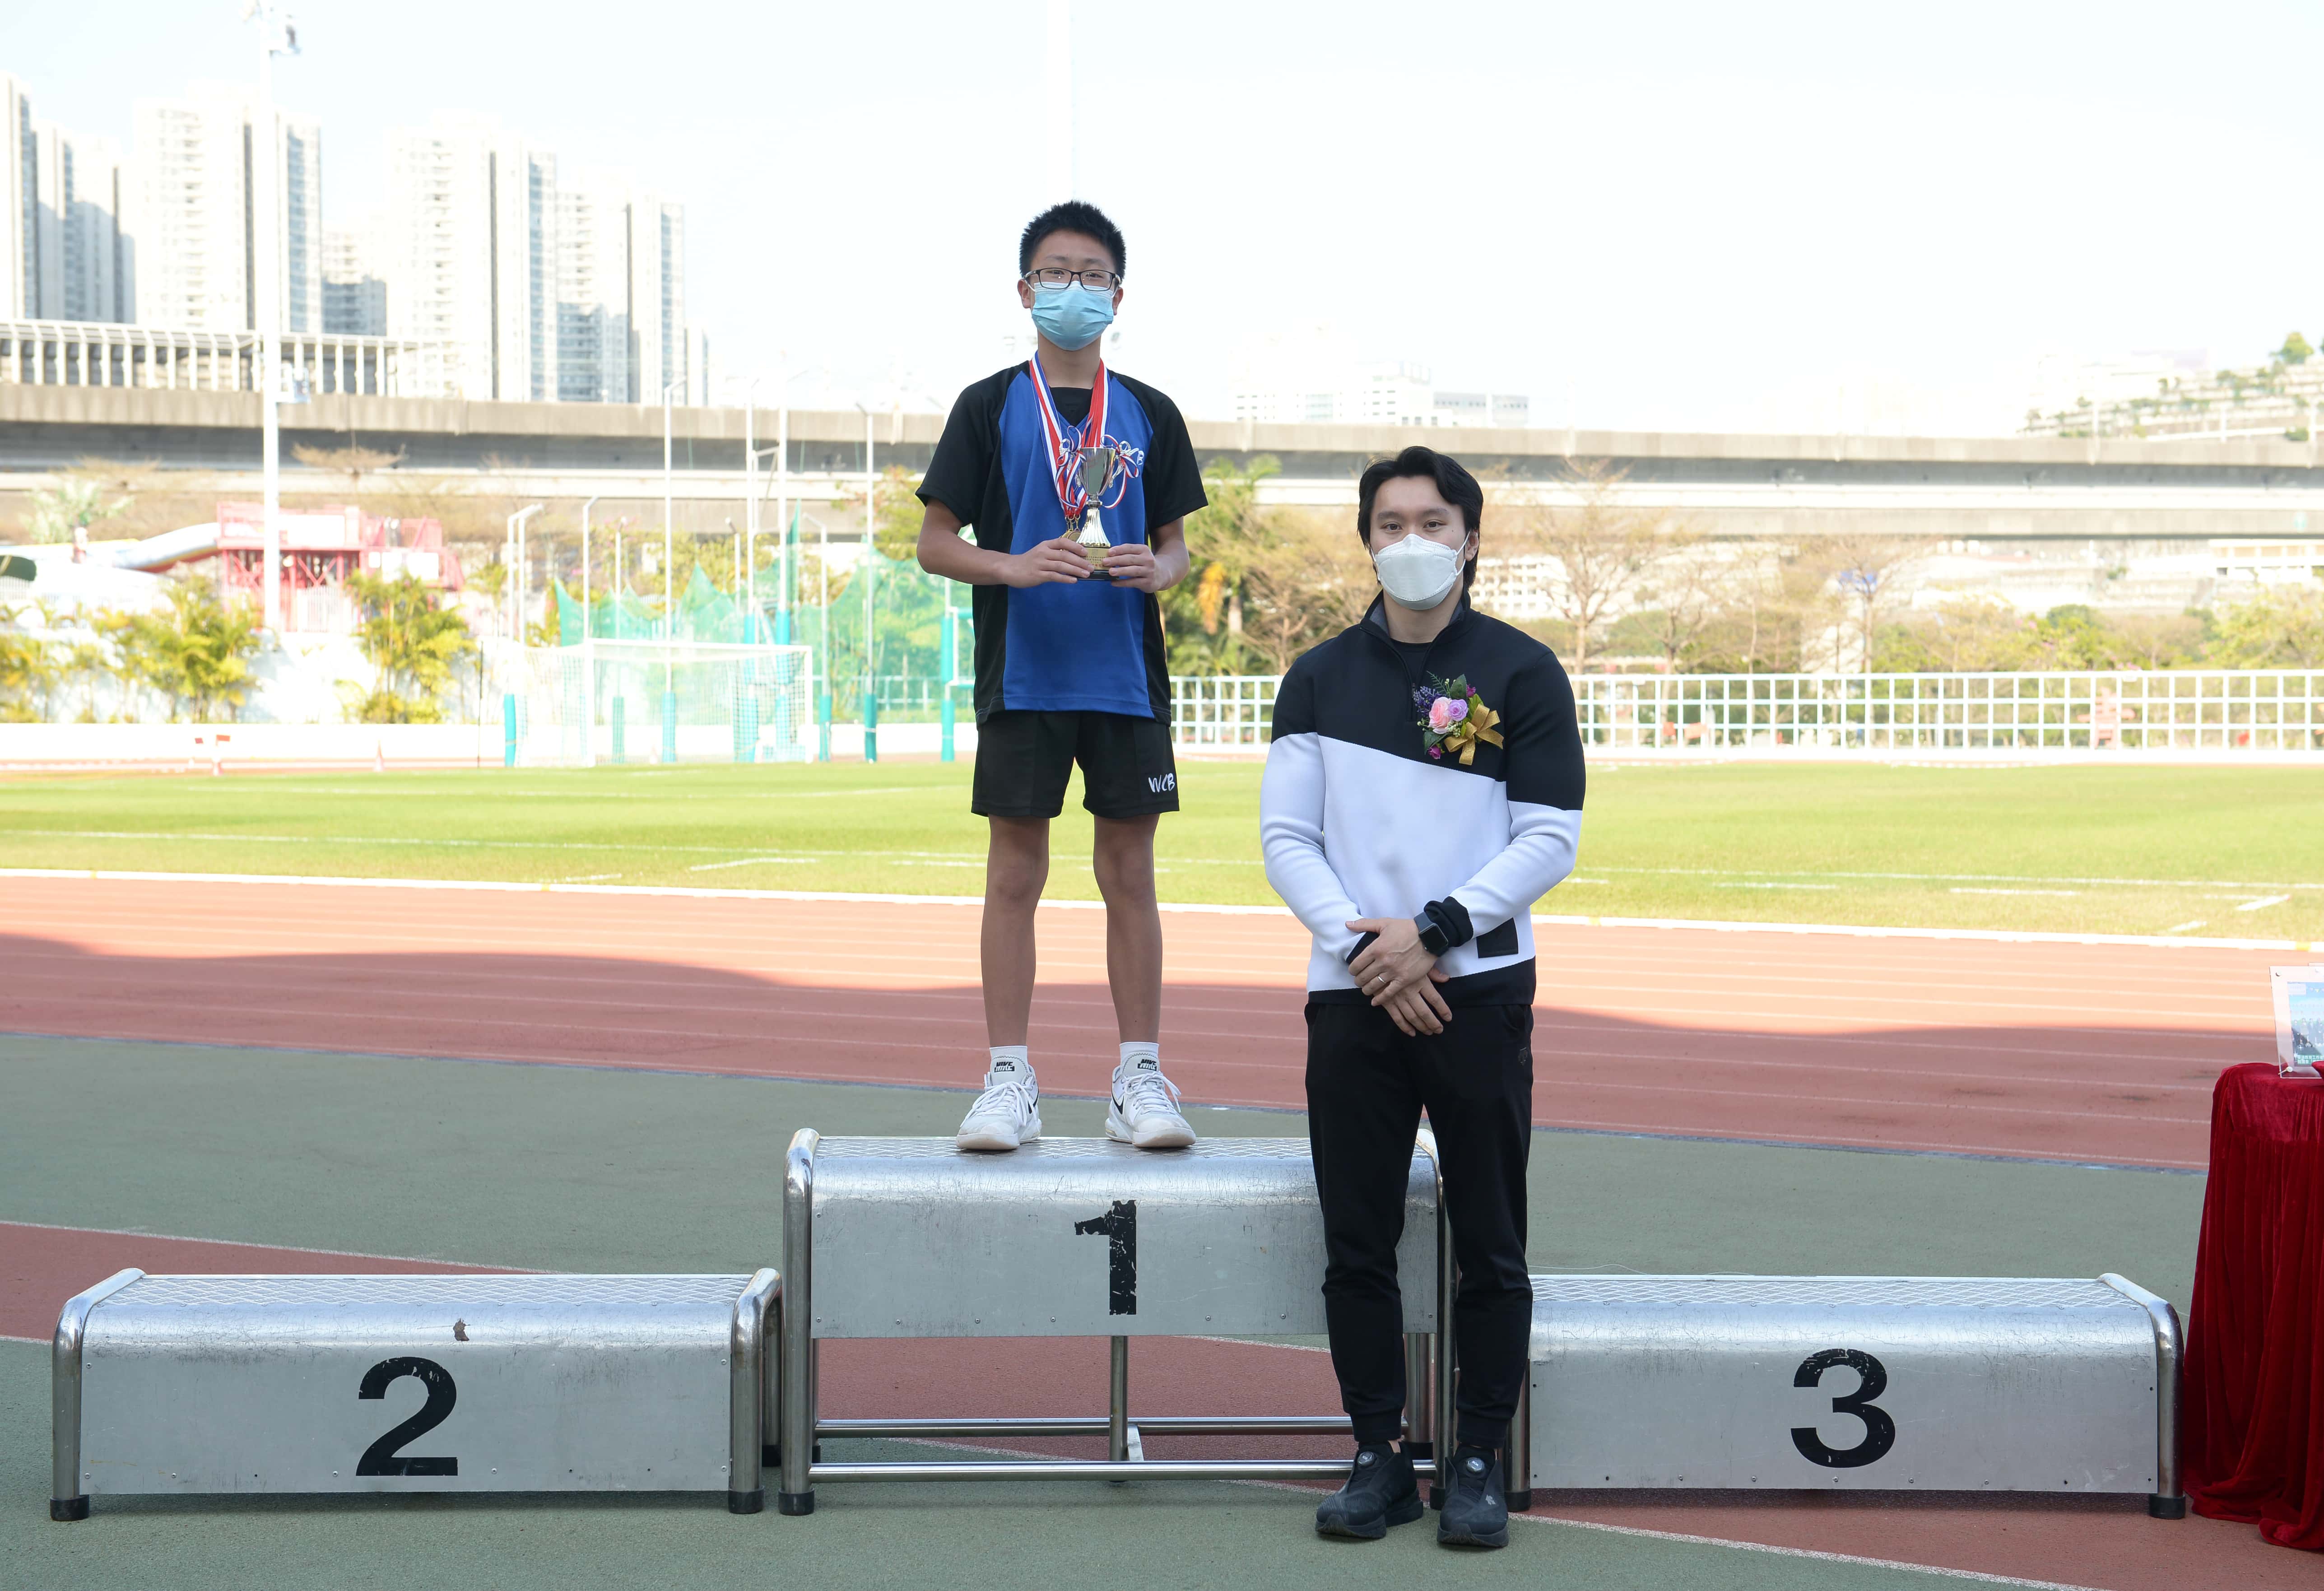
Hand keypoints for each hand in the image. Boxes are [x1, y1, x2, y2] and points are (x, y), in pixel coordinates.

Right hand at [1001, 537, 1091, 586]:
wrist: (1011, 569)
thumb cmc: (1030, 561)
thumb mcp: (1042, 552)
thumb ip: (1055, 553)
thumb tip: (1075, 557)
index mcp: (1046, 545)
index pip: (1063, 542)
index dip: (1076, 546)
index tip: (1086, 552)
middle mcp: (1043, 552)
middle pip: (1065, 555)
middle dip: (1080, 561)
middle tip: (1091, 567)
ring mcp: (1040, 563)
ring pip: (1061, 565)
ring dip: (1076, 570)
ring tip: (1086, 575)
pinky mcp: (1037, 575)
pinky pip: (1054, 576)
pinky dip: (1065, 578)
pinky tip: (1073, 581)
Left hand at [1097, 541, 1163, 590]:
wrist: (1162, 574)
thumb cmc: (1144, 563)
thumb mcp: (1139, 555)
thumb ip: (1127, 554)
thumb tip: (1109, 556)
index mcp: (1144, 550)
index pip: (1130, 548)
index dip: (1119, 550)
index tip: (1109, 552)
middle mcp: (1148, 559)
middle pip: (1130, 559)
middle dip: (1116, 560)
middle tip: (1105, 562)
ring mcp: (1149, 571)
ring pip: (1133, 570)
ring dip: (1120, 571)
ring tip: (1110, 572)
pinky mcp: (1148, 582)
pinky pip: (1133, 582)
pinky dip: (1122, 583)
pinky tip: (1114, 583)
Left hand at [1346, 917, 1453, 1036]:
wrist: (1429, 936)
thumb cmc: (1406, 928)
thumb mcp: (1384, 923)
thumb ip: (1364, 924)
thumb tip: (1347, 924)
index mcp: (1375, 948)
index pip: (1356, 965)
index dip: (1352, 970)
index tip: (1354, 971)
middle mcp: (1382, 962)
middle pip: (1362, 977)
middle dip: (1358, 981)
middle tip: (1359, 981)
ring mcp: (1393, 972)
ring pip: (1373, 986)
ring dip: (1366, 990)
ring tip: (1366, 989)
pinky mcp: (1404, 980)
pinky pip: (1389, 993)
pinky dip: (1380, 999)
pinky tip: (1375, 1002)